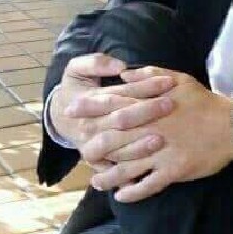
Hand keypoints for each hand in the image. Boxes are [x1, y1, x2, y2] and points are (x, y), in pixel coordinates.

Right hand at [51, 54, 175, 169]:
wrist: (61, 115)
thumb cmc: (77, 87)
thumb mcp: (77, 68)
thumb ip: (95, 63)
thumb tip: (120, 67)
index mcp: (87, 102)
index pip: (120, 94)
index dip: (146, 87)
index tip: (168, 81)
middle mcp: (89, 126)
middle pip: (121, 120)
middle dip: (148, 112)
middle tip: (171, 104)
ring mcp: (92, 146)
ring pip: (117, 149)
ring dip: (139, 145)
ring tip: (161, 138)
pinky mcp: (98, 162)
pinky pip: (114, 170)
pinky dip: (130, 170)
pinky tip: (150, 166)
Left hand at [88, 67, 232, 202]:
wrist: (231, 125)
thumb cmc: (203, 101)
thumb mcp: (180, 79)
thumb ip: (150, 75)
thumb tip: (124, 74)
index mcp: (152, 105)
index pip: (115, 105)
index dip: (92, 108)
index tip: (72, 110)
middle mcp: (153, 128)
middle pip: (114, 138)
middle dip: (93, 144)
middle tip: (80, 151)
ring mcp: (162, 151)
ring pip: (126, 166)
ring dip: (108, 175)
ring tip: (97, 181)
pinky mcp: (173, 170)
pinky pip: (147, 184)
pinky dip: (132, 192)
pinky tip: (121, 195)